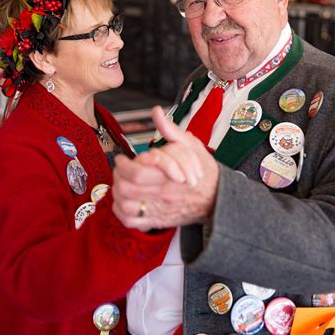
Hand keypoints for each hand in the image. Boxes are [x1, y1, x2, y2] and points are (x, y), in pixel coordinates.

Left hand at [112, 106, 219, 231]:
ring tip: (120, 183)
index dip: (124, 164)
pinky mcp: (158, 221)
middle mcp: (163, 196)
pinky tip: (123, 201)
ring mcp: (160, 210)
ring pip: (125, 206)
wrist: (217, 198)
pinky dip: (121, 212)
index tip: (123, 158)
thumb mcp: (191, 145)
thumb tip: (156, 112)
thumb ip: (170, 129)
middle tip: (120, 169)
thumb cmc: (203, 171)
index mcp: (171, 177)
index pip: (137, 173)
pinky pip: (131, 222)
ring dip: (117, 193)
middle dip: (117, 176)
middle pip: (127, 189)